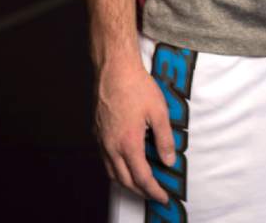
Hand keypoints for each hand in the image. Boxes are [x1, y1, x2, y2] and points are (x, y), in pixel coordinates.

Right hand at [94, 57, 175, 204]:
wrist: (114, 68)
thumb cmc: (136, 85)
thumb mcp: (159, 111)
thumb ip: (165, 139)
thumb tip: (168, 160)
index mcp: (128, 143)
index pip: (142, 178)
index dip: (154, 191)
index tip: (163, 197)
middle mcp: (111, 146)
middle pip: (125, 180)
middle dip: (140, 191)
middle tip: (154, 193)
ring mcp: (101, 139)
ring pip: (112, 172)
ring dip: (127, 182)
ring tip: (140, 183)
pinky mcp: (97, 132)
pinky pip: (105, 159)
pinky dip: (116, 169)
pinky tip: (125, 162)